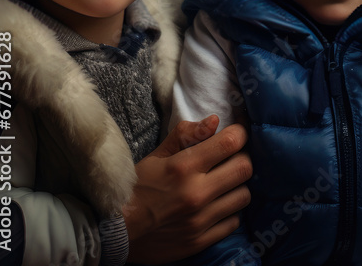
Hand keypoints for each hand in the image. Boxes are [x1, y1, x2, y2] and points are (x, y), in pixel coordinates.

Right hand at [123, 116, 251, 263]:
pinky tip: (217, 205)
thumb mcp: (157, 155)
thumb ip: (186, 134)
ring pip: (244, 195)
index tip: (236, 132)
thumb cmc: (138, 187)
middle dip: (242, 157)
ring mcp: (201, 220)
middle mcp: (197, 193)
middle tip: (231, 158)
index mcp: (185, 167)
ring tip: (224, 182)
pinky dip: (229, 211)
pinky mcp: (201, 241)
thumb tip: (214, 120)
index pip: (231, 142)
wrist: (117, 230)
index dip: (240, 132)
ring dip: (237, 185)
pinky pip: (233, 221)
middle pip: (245, 168)